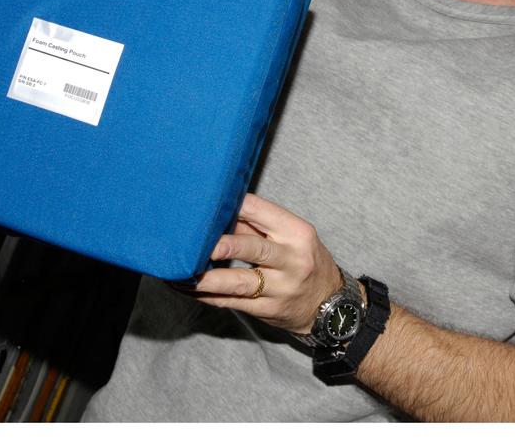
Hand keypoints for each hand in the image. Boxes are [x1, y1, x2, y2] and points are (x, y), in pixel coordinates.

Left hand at [189, 193, 343, 334]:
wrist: (331, 304)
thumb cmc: (304, 261)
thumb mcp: (292, 237)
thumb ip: (258, 224)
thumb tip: (219, 210)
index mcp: (296, 233)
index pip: (261, 212)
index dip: (232, 206)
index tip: (205, 203)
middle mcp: (291, 260)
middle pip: (253, 248)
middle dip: (223, 246)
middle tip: (195, 243)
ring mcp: (280, 288)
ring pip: (239, 282)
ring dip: (207, 278)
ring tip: (183, 272)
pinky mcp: (268, 310)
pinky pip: (233, 303)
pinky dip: (208, 296)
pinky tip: (188, 289)